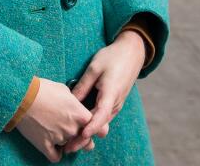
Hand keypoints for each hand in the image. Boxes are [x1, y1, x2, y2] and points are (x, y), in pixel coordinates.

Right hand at [11, 77, 95, 162]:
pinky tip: (51, 146)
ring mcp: (60, 138)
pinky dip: (54, 153)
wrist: (21, 96)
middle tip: (72, 132)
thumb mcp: (63, 89)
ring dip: (64, 143)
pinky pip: (55, 157)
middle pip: (85, 141)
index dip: (96, 130)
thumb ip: (74, 102)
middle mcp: (73, 128)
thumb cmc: (42, 89)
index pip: (99, 129)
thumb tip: (75, 105)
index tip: (90, 129)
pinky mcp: (46, 145)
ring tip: (53, 131)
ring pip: (68, 147)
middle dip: (80, 138)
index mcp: (80, 115)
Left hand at [61, 29, 146, 154]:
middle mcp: (114, 104)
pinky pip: (102, 117)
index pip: (100, 116)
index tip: (80, 136)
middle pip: (99, 125)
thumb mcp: (94, 68)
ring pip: (100, 123)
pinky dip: (91, 125)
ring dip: (87, 133)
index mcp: (110, 94)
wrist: (132, 53)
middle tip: (67, 147)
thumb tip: (70, 101)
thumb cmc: (112, 57)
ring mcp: (115, 104)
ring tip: (70, 142)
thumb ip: (83, 85)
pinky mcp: (113, 103)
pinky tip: (79, 128)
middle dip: (84, 138)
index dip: (90, 128)